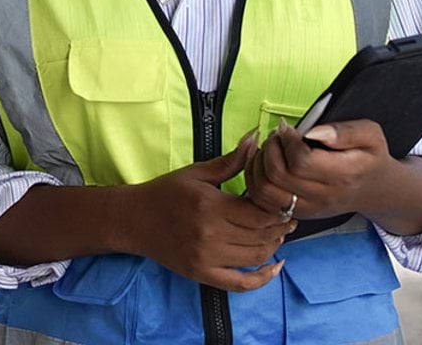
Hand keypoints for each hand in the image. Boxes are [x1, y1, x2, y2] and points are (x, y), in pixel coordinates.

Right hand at [123, 130, 294, 290]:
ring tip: (279, 234)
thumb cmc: (165, 193)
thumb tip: (254, 137)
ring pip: (255, 257)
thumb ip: (230, 161)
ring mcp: (206, 258)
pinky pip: (240, 284)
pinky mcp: (202, 274)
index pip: (259, 213)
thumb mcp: (196, 173)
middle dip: (281, 226)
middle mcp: (210, 234)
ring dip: (274, 246)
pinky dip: (262, 279)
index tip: (285, 202)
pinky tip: (275, 266)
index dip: (279, 209)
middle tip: (288, 217)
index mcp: (210, 205)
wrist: (133, 220)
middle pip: (261, 235)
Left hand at [245, 119, 395, 220]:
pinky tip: (264, 164)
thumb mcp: (370, 135)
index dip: (287, 140)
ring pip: (264, 190)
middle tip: (276, 136)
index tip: (288, 128)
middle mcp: (324, 196)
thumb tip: (312, 132)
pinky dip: (255, 180)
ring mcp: (309, 208)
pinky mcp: (297, 213)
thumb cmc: (369, 158)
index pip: (300, 161)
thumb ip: (344, 131)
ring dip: (258, 164)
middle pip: (278, 175)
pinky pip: (262, 201)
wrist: (374, 189)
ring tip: (269, 149)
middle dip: (270, 148)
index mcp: (343, 174)